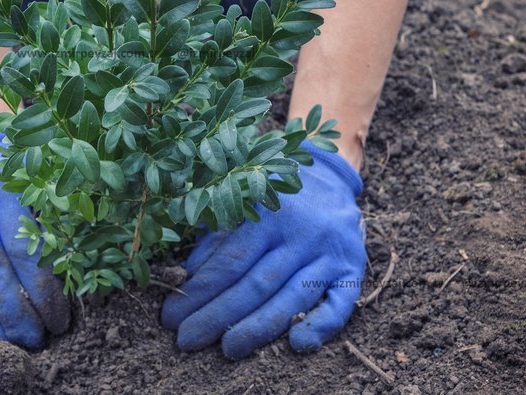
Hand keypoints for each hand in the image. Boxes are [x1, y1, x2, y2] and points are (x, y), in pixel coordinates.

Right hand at [0, 133, 69, 347]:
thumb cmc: (30, 183)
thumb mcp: (48, 190)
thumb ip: (62, 226)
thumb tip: (85, 280)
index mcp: (4, 192)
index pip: (22, 250)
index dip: (41, 290)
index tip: (59, 321)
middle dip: (13, 311)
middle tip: (35, 341)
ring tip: (9, 345)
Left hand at [161, 144, 365, 358]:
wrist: (329, 175)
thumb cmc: (273, 195)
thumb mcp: (242, 204)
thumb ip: (217, 238)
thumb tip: (189, 276)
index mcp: (268, 213)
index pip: (230, 262)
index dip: (199, 292)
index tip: (172, 317)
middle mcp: (302, 233)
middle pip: (257, 284)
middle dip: (218, 316)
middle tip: (188, 339)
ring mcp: (330, 252)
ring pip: (293, 298)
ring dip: (258, 328)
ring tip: (229, 349)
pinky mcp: (353, 269)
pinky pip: (341, 303)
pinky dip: (322, 326)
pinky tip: (298, 344)